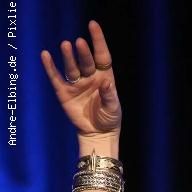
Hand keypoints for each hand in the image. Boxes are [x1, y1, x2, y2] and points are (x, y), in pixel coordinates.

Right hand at [40, 20, 121, 137]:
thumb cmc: (109, 118)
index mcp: (104, 76)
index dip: (98, 40)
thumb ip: (109, 96)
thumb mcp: (113, 109)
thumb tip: (106, 83)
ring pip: (71, 67)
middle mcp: (89, 76)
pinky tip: (45, 55)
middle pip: (86, 61)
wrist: (98, 134)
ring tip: (66, 45)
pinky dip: (50, 67)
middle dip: (83, 52)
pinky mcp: (64, 93)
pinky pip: (56, 78)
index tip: (92, 25)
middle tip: (79, 42)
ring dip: (68, 56)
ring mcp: (76, 83)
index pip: (101, 55)